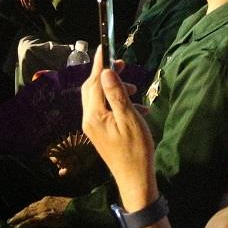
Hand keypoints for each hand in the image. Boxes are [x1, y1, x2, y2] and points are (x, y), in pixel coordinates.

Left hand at [8, 196, 71, 227]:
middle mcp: (43, 203)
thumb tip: (51, 214)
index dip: (26, 210)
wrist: (77, 210)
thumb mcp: (61, 205)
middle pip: (28, 208)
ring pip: (27, 214)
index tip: (21, 213)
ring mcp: (43, 210)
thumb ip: (54, 208)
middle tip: (11, 219)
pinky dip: (23, 224)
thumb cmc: (73, 209)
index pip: (33, 205)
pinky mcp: (44, 217)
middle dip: (19, 214)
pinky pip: (31, 221)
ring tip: (11, 223)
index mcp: (47, 199)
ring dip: (18, 219)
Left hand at [80, 48, 155, 208]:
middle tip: (123, 65)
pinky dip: (119, 104)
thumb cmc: (136, 150)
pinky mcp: (100, 133)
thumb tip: (106, 72)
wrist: (135, 179)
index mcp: (94, 115)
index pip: (94, 82)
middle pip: (92, 89)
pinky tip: (138, 108)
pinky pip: (106, 111)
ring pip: (100, 99)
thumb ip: (117, 94)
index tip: (104, 48)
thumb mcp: (129, 118)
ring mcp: (93, 128)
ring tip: (136, 90)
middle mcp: (89, 120)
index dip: (100, 64)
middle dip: (106, 75)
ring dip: (116, 90)